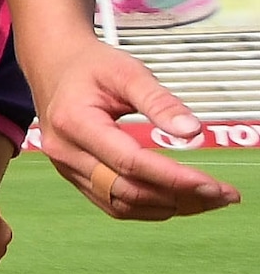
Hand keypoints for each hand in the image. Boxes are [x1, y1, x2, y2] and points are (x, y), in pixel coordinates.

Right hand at [18, 28, 241, 220]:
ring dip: (166, 207)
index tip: (212, 184)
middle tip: (220, 194)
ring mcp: (66, 167)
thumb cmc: (89, 66)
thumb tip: (191, 131)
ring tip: (205, 200)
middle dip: (178, 197)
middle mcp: (65, 152)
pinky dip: (147, 207)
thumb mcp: (127, 72)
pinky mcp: (74, 175)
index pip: (129, 162)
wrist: (53, 66)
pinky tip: (176, 200)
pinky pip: (112, 203)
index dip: (173, 177)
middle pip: (126, 190)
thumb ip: (160, 101)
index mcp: (75, 123)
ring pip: (120, 204)